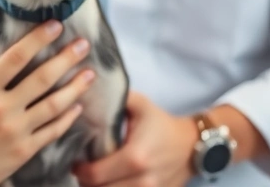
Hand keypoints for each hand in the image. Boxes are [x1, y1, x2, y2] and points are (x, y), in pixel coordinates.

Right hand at [0, 21, 96, 186]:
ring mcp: (16, 131)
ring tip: (89, 73)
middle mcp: (1, 109)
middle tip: (83, 43)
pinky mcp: (25, 150)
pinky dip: (68, 118)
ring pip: (54, 104)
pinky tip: (77, 106)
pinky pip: (52, 131)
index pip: (15, 57)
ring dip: (75, 87)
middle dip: (66, 58)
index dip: (38, 38)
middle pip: (42, 78)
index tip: (55, 24)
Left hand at [73, 91, 198, 186]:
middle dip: (87, 182)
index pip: (95, 175)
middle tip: (84, 170)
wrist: (192, 145)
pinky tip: (112, 181)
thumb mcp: (140, 105)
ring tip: (97, 177)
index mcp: (135, 157)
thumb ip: (115, 98)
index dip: (80, 170)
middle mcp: (143, 180)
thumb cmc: (162, 124)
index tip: (76, 163)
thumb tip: (89, 91)